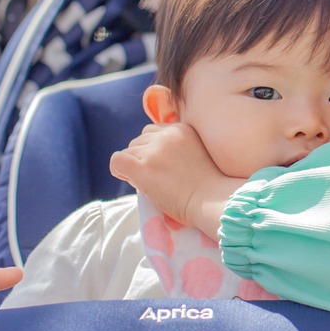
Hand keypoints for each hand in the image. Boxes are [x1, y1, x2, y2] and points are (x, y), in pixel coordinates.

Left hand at [110, 123, 242, 236]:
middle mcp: (167, 135)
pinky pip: (117, 161)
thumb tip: (153, 159)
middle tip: (156, 177)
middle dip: (143, 158)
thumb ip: (178, 149)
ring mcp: (154, 151)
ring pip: (129, 152)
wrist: (212, 201)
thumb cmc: (208, 186)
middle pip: (139, 141)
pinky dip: (119, 170)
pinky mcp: (143, 168)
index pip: (153, 132)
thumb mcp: (197, 154)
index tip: (162, 166)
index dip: (152, 150)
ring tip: (151, 183)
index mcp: (181, 129)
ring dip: (135, 166)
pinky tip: (131, 180)